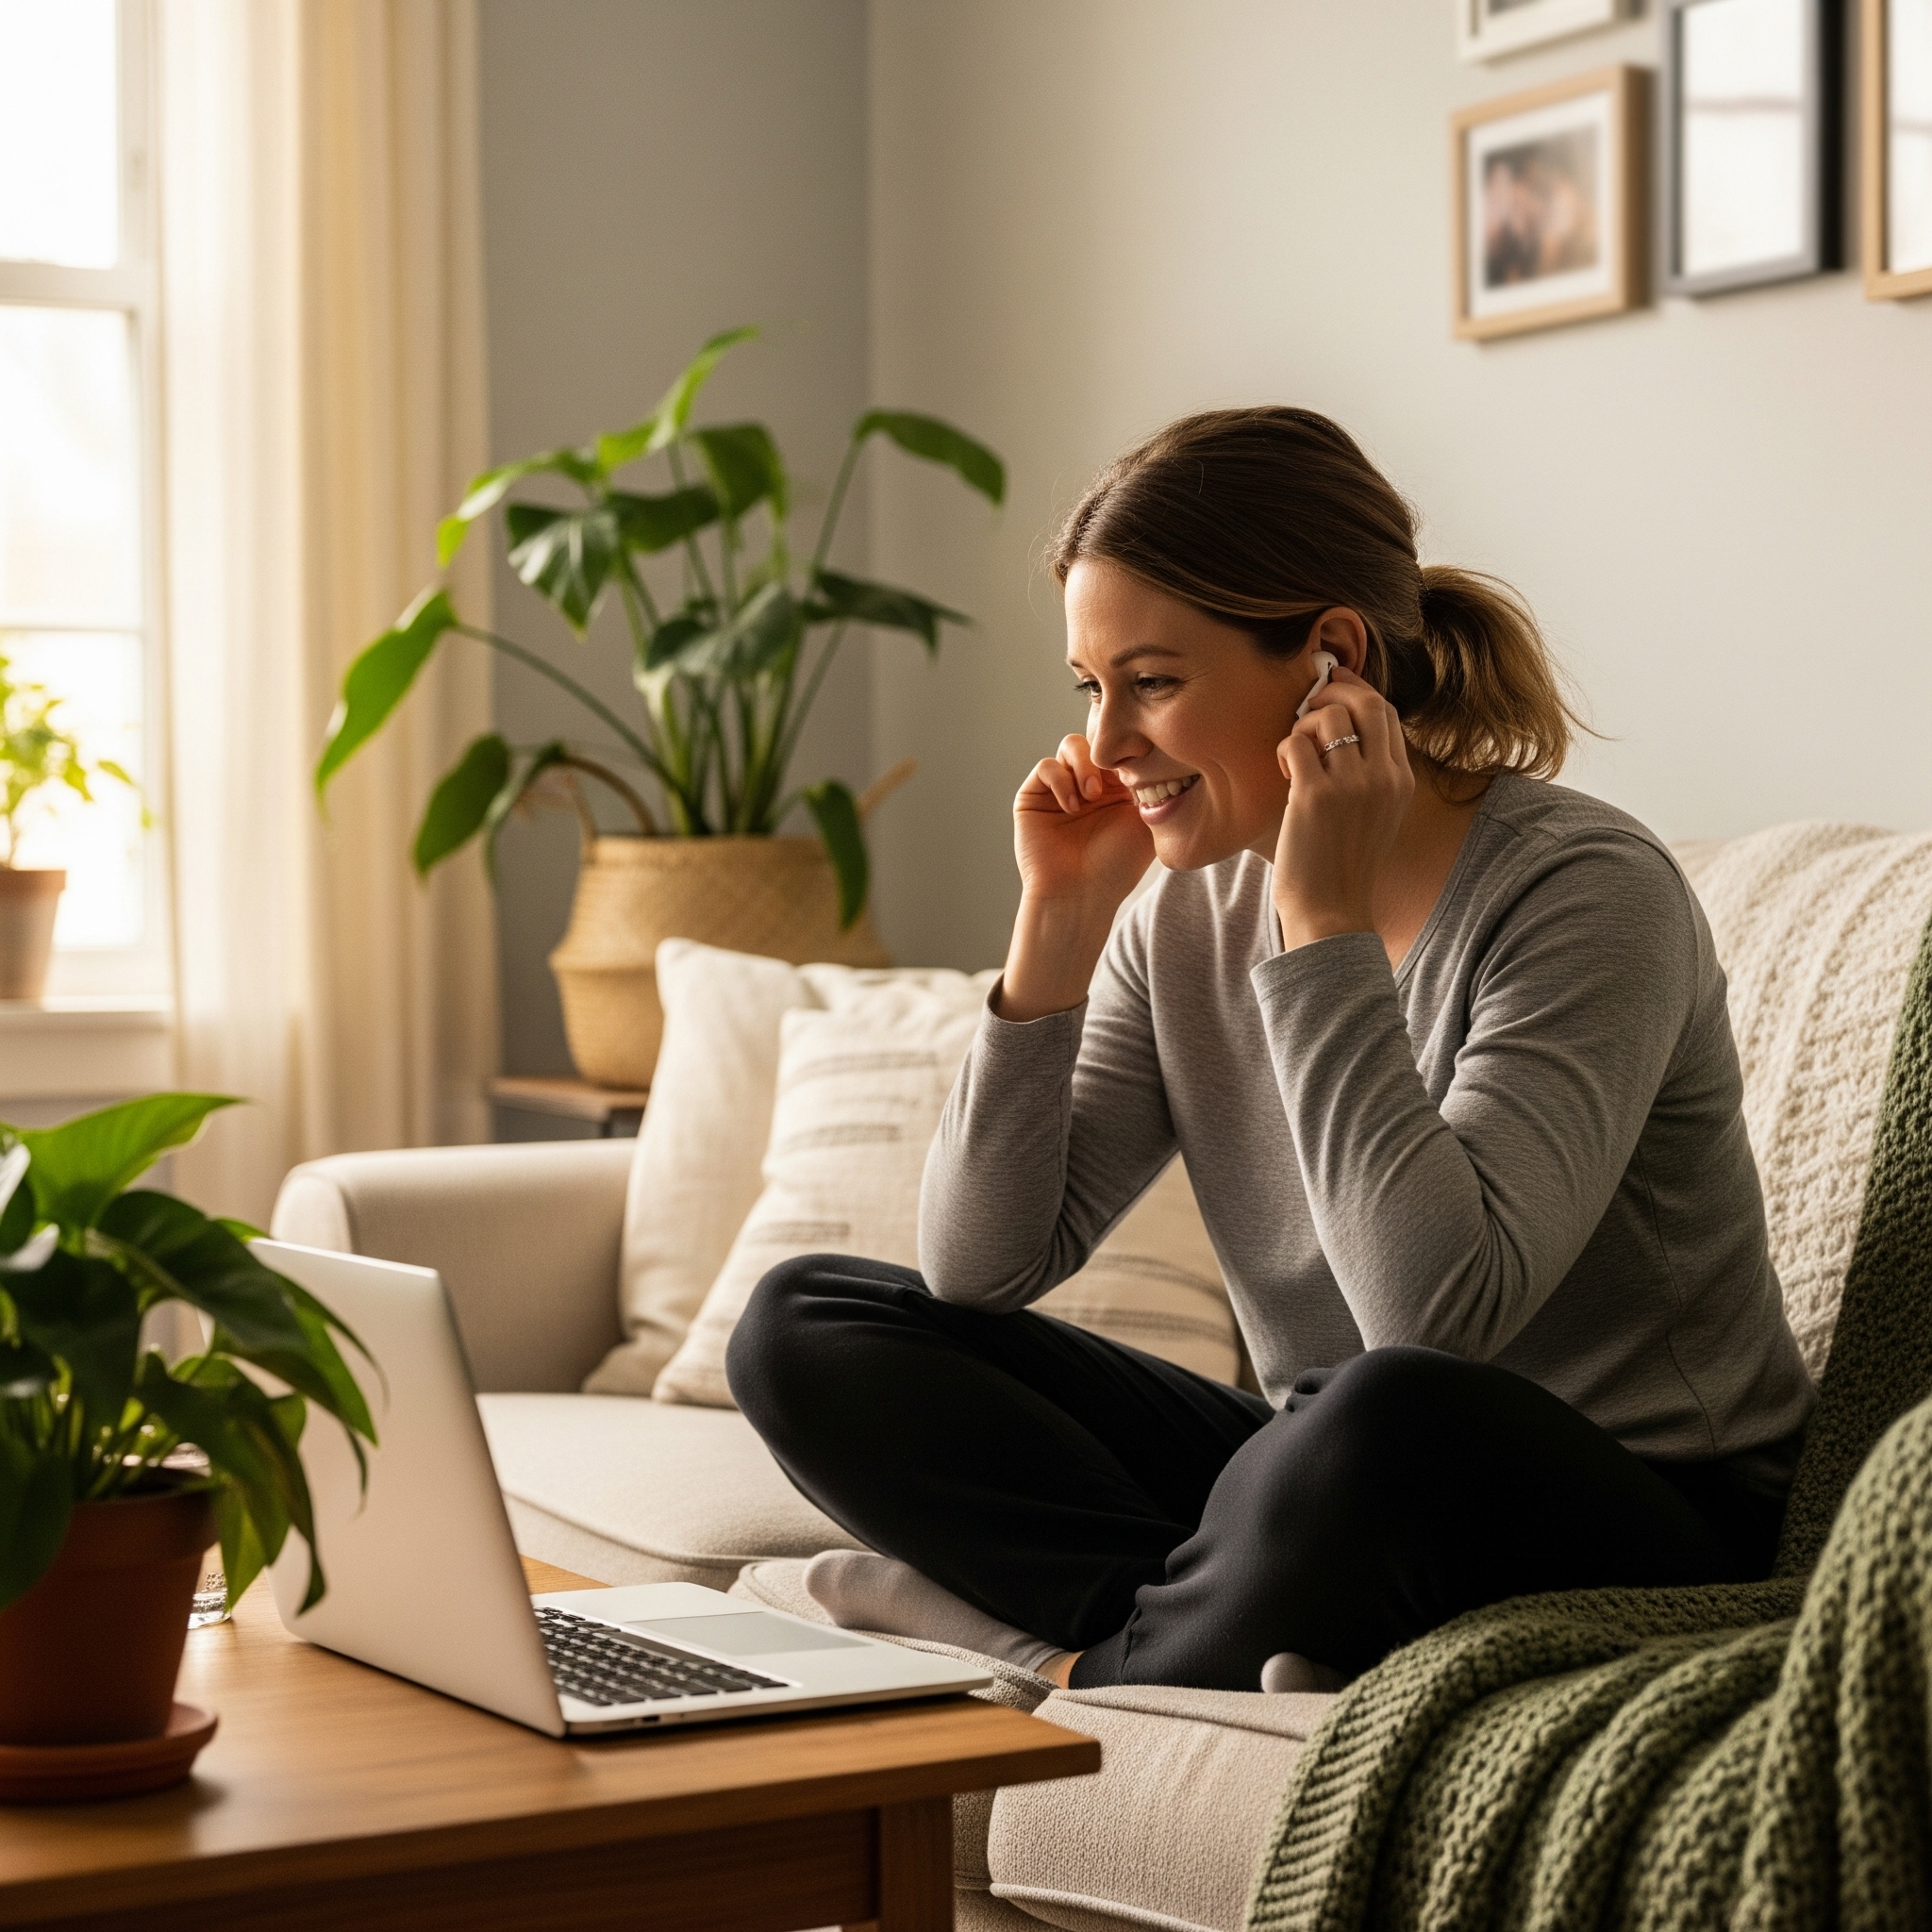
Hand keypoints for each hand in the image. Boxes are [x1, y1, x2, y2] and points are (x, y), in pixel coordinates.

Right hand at [999, 735, 1153, 1021]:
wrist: (1080, 895)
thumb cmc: (1116, 867)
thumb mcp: (1147, 821)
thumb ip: (1151, 784)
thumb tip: (1158, 752)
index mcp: (1116, 788)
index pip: (1121, 748)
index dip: (1131, 749)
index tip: (1141, 766)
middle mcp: (1087, 784)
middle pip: (1097, 739)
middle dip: (1108, 754)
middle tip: (1117, 782)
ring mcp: (1059, 789)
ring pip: (1071, 745)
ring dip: (1084, 765)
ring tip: (1092, 796)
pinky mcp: (1033, 797)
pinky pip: (1047, 767)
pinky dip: (1061, 780)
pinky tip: (1073, 806)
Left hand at [1272, 668, 1413, 949]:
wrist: (1333, 911)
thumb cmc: (1344, 865)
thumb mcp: (1377, 816)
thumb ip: (1372, 775)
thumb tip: (1342, 730)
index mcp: (1401, 780)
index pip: (1385, 712)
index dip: (1356, 690)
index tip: (1333, 686)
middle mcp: (1383, 778)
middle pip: (1365, 702)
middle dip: (1332, 693)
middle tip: (1308, 707)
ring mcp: (1351, 786)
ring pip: (1326, 718)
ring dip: (1301, 725)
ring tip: (1294, 755)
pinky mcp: (1315, 797)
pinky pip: (1296, 744)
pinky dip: (1284, 748)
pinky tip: (1283, 771)